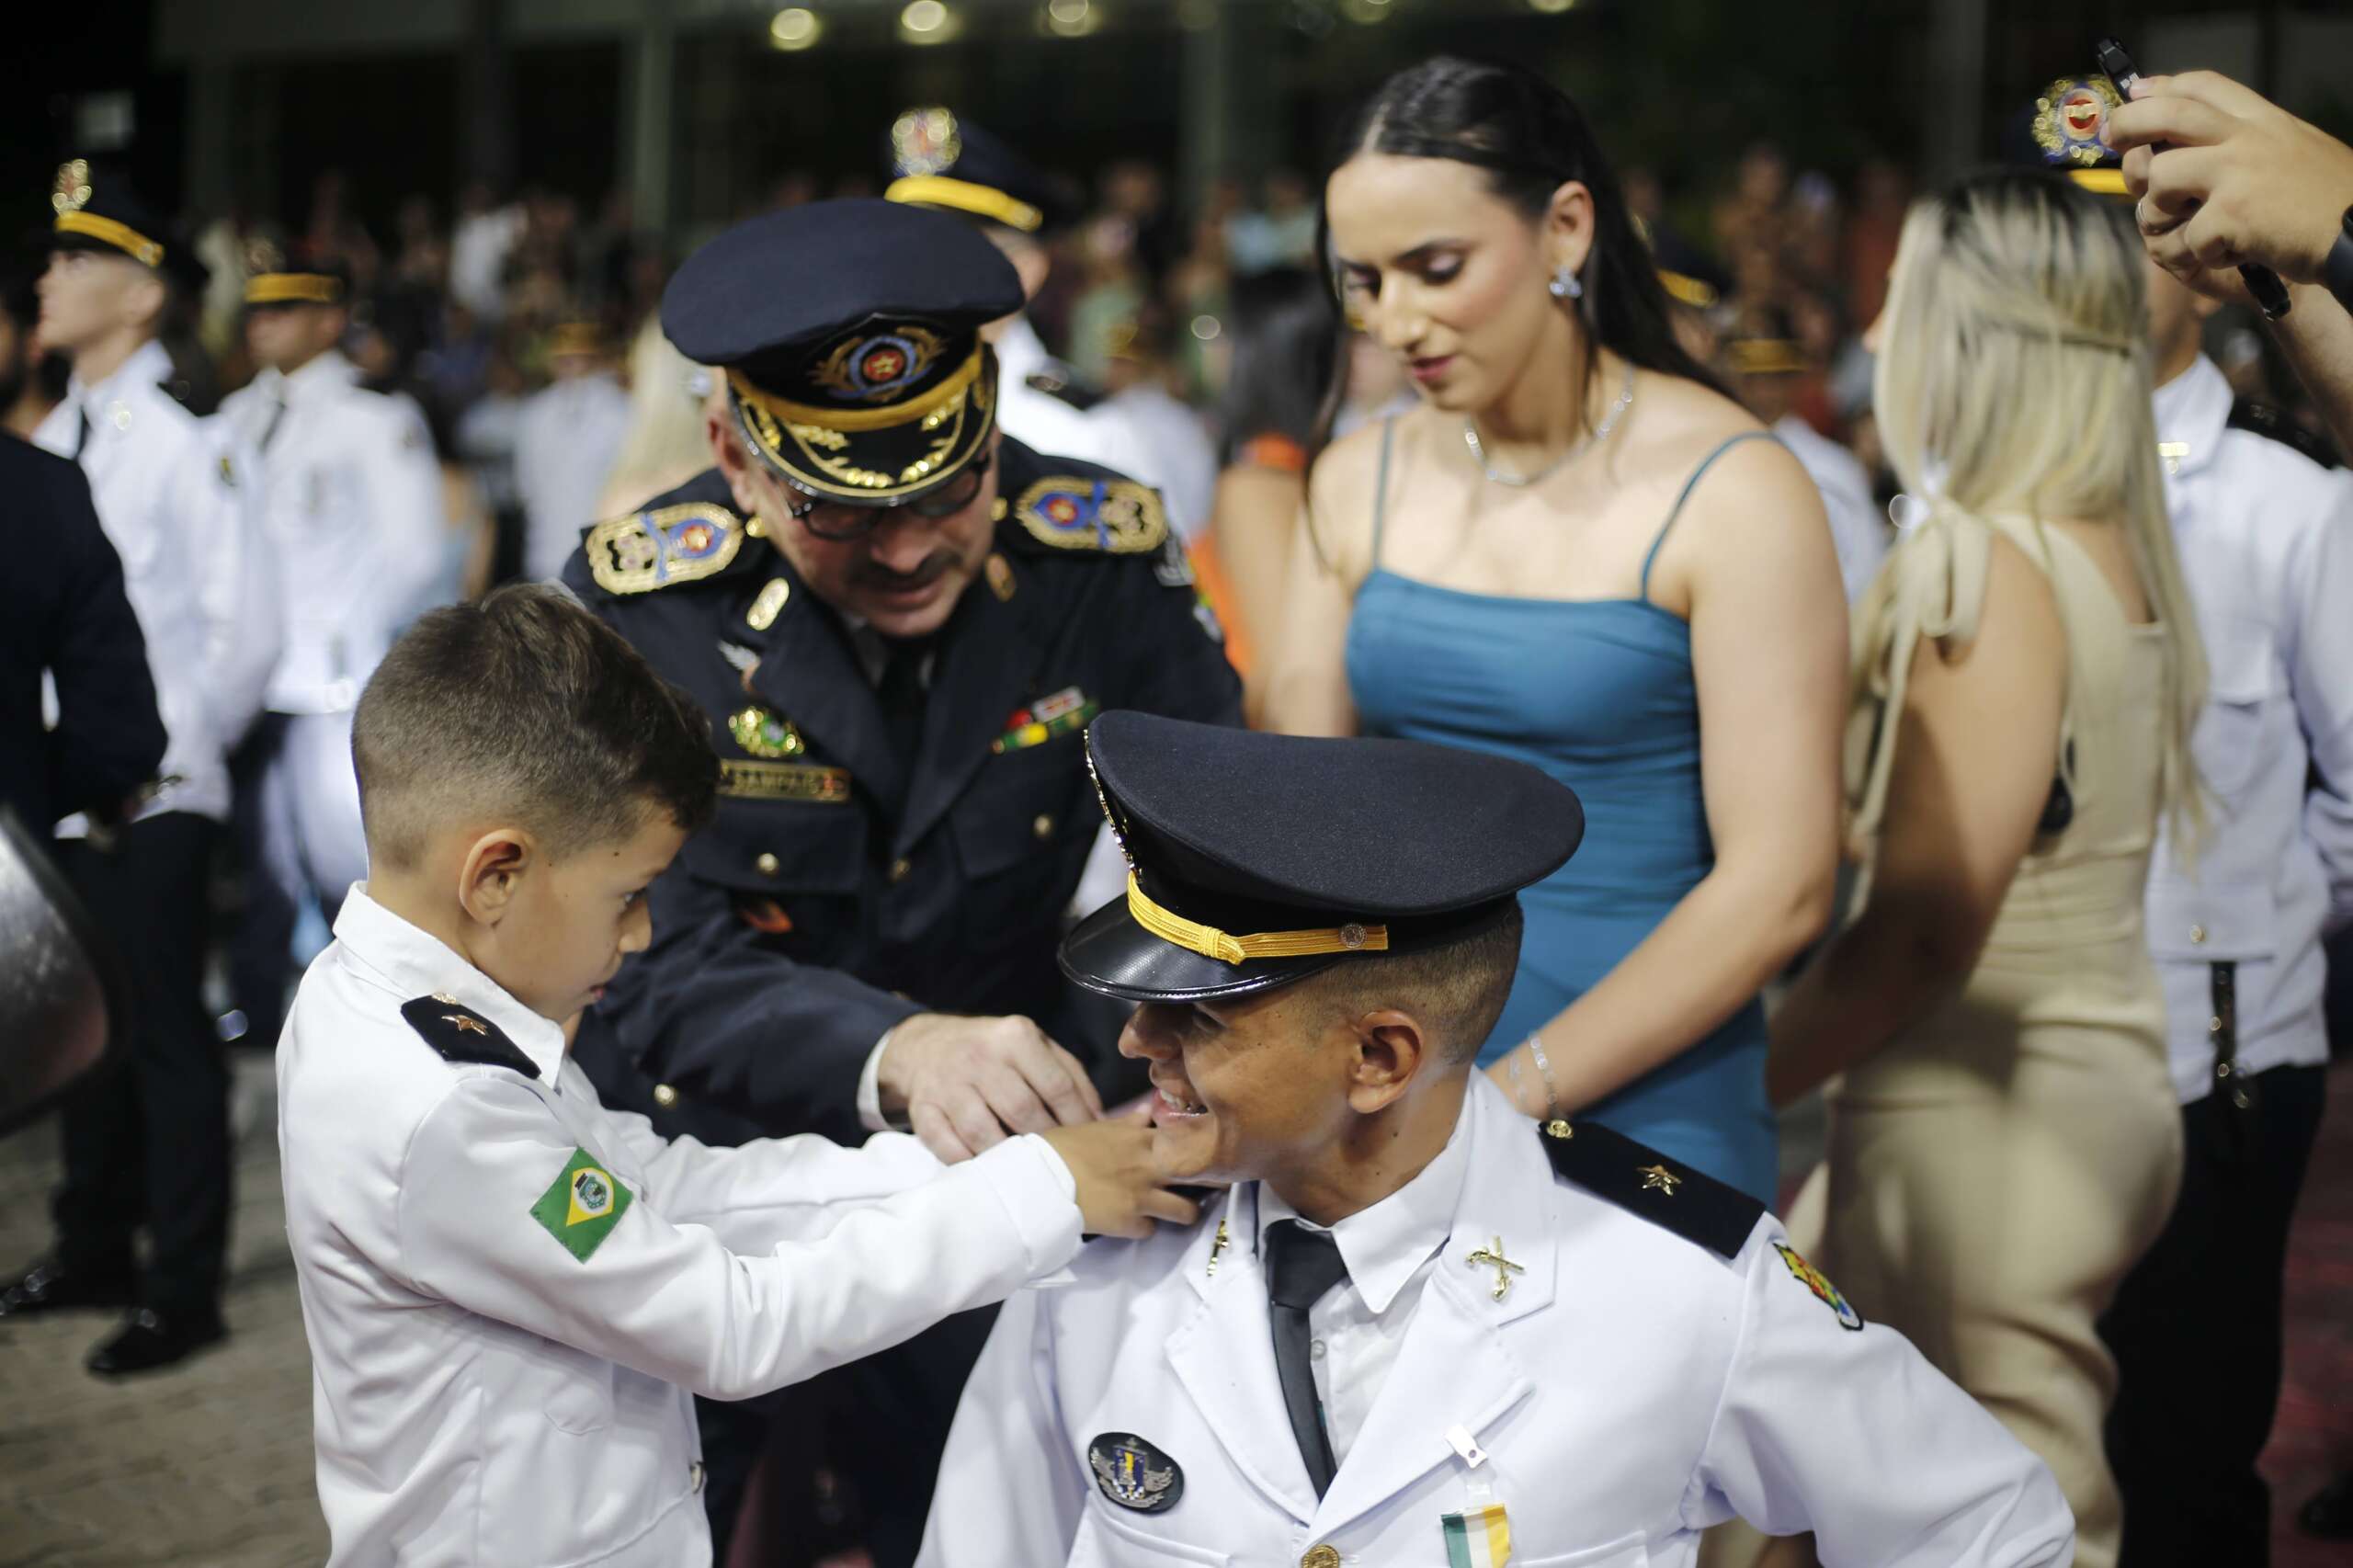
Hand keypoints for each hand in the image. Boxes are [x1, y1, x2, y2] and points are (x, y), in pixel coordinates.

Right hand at [879, 1012, 1104, 1163]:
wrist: (926, 1047)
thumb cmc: (995, 1052)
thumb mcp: (1035, 1048)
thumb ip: (1072, 1078)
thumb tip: (1103, 1121)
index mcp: (1015, 1036)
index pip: (1057, 1087)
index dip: (1079, 1121)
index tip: (1093, 1146)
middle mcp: (980, 1056)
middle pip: (1023, 1112)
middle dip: (1048, 1144)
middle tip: (1065, 1166)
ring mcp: (948, 1084)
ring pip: (984, 1133)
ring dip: (1010, 1160)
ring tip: (1030, 1175)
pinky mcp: (922, 1109)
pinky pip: (948, 1146)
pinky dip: (970, 1165)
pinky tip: (988, 1173)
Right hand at [1040, 1109, 1202, 1239]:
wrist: (1040, 1181)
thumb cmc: (1061, 1149)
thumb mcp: (1096, 1128)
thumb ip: (1128, 1124)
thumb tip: (1148, 1111)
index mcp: (1141, 1138)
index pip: (1189, 1138)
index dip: (1203, 1146)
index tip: (1210, 1150)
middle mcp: (1150, 1166)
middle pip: (1201, 1175)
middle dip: (1213, 1181)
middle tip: (1218, 1185)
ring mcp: (1144, 1197)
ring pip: (1187, 1211)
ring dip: (1184, 1212)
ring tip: (1179, 1211)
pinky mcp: (1130, 1223)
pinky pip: (1152, 1231)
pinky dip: (1146, 1228)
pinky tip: (1136, 1223)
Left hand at [2110, 71, 2352, 285]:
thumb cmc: (2328, 202)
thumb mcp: (2294, 151)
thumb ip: (2248, 143)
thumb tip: (2189, 144)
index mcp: (2264, 121)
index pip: (2204, 86)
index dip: (2162, 89)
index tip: (2136, 95)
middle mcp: (2247, 138)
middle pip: (2168, 115)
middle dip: (2128, 125)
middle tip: (2113, 141)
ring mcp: (2237, 172)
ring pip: (2159, 179)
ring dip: (2159, 215)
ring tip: (2188, 233)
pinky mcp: (2231, 214)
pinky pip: (2183, 238)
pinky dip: (2198, 257)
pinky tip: (2229, 257)